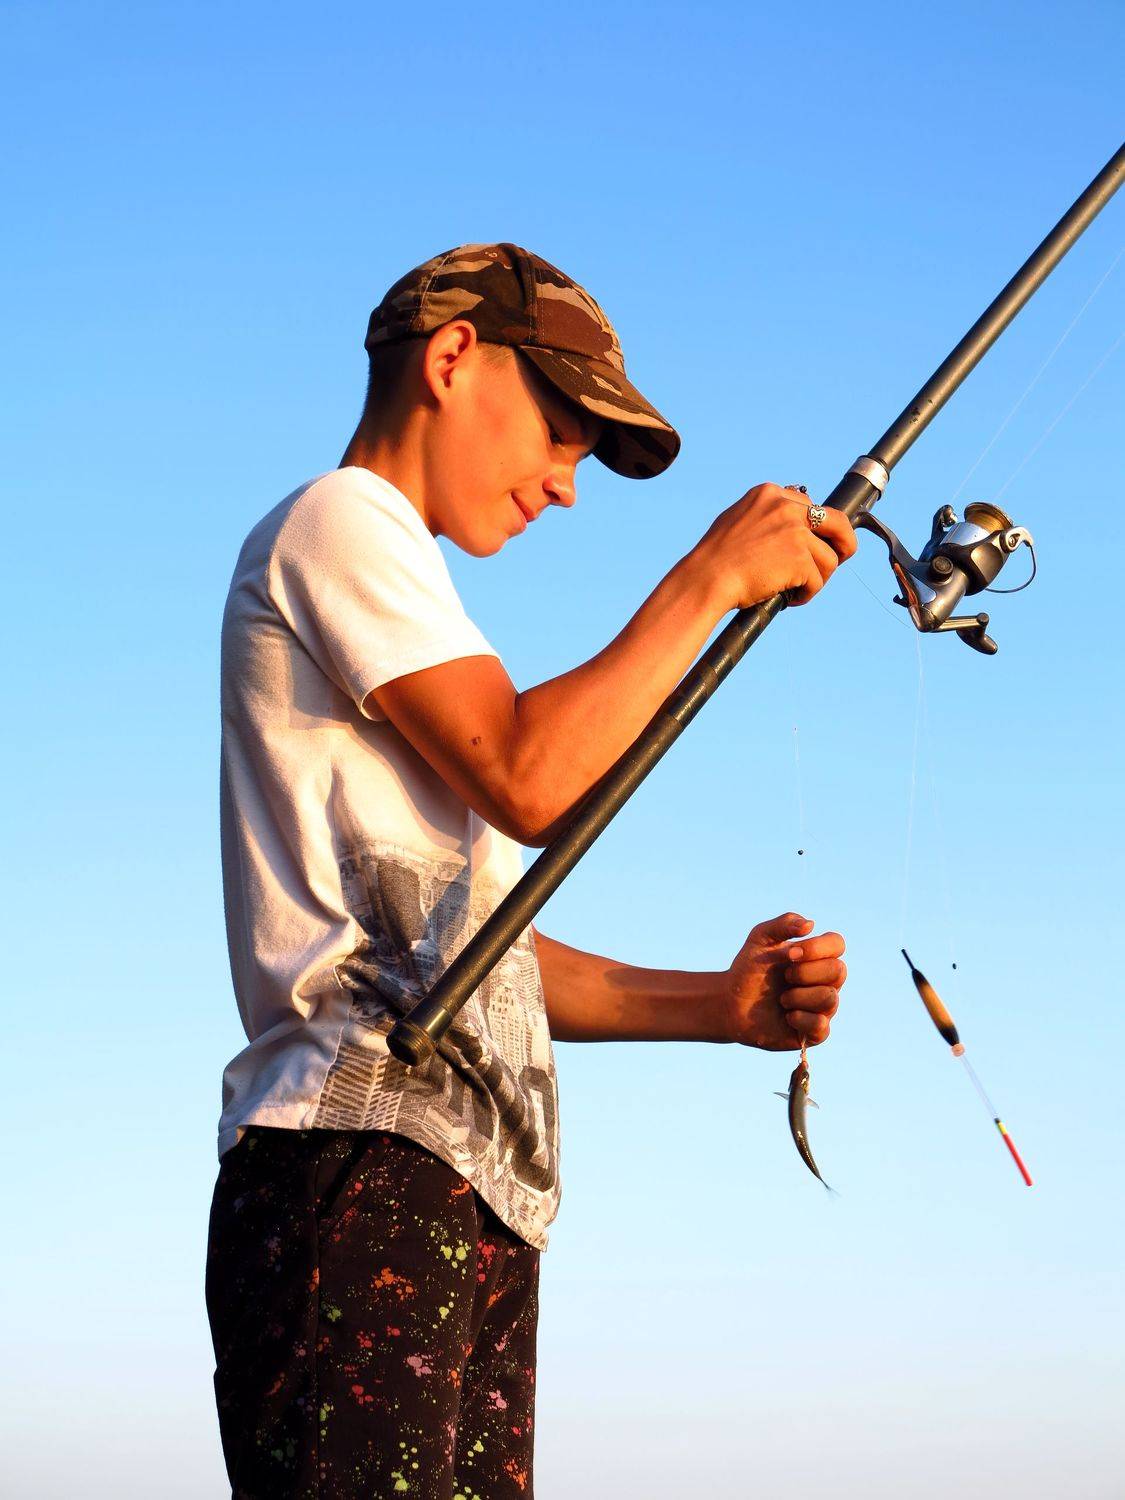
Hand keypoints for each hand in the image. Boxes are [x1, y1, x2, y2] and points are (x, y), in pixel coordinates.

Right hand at [691, 483, 856, 612]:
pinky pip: (817, 581)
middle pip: (838, 522)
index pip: (811, 505)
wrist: (705, 578)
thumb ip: (764, 517)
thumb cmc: (714, 557)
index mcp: (769, 494)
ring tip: (798, 589)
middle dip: (844, 543)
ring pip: (829, 559)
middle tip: (840, 558)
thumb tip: (789, 526)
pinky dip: (806, 594)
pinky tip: (789, 599)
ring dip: (818, 577)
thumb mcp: (737, 520)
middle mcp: (786, 507)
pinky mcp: (800, 558)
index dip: (818, 528)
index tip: (818, 541)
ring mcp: (795, 532)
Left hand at [721, 912, 846, 1049]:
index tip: (790, 954)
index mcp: (817, 957)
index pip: (838, 944)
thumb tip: (810, 924)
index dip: (817, 948)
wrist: (731, 1003)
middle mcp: (825, 982)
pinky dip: (800, 1018)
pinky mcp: (815, 1033)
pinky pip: (821, 1025)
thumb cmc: (749, 969)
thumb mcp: (760, 938)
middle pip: (839, 971)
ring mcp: (822, 1008)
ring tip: (782, 999)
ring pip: (830, 998)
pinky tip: (787, 1016)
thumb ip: (783, 924)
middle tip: (784, 976)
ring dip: (798, 996)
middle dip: (805, 973)